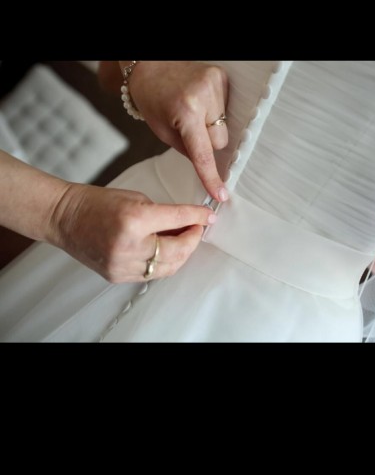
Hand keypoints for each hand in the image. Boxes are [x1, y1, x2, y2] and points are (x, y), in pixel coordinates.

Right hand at [50, 183, 215, 282]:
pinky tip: (165, 250)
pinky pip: (151, 273)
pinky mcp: (118, 276)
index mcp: (134, 220)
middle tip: (198, 228)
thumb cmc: (97, 203)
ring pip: (168, 267)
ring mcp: (123, 265)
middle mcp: (129, 246)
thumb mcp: (136, 199)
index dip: (198, 217)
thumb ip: (163, 214)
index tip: (208, 216)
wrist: (66, 218)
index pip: (178, 219)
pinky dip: (163, 262)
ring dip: (182, 254)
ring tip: (184, 240)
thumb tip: (188, 225)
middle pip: (178, 250)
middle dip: (193, 239)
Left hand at [121, 61, 229, 201]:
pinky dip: (214, 110)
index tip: (220, 194)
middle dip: (206, 141)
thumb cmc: (151, 95)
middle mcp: (204, 96)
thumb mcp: (161, 130)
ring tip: (191, 109)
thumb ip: (186, 149)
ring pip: (224, 126)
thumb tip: (206, 163)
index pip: (203, 153)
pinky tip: (199, 100)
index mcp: (185, 111)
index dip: (211, 177)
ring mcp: (215, 84)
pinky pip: (226, 108)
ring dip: (210, 124)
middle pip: (219, 141)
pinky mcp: (222, 77)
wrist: (150, 63)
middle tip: (187, 128)